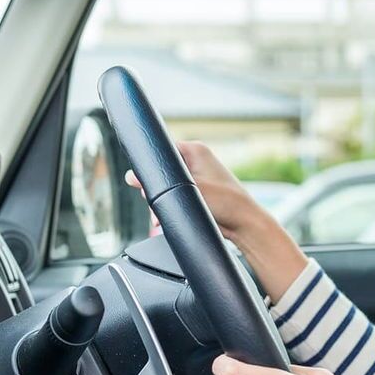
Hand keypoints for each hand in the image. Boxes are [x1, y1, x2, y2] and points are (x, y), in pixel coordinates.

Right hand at [125, 141, 307, 298]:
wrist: (244, 224)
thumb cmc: (225, 203)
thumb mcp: (186, 190)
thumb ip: (157, 183)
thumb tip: (131, 176)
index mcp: (195, 150)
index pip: (162, 151)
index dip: (152, 168)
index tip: (147, 185)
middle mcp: (196, 160)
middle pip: (162, 172)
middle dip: (156, 192)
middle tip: (156, 206)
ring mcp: (197, 177)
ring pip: (168, 187)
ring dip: (163, 203)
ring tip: (162, 218)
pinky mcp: (199, 193)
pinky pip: (177, 197)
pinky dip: (172, 208)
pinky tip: (168, 220)